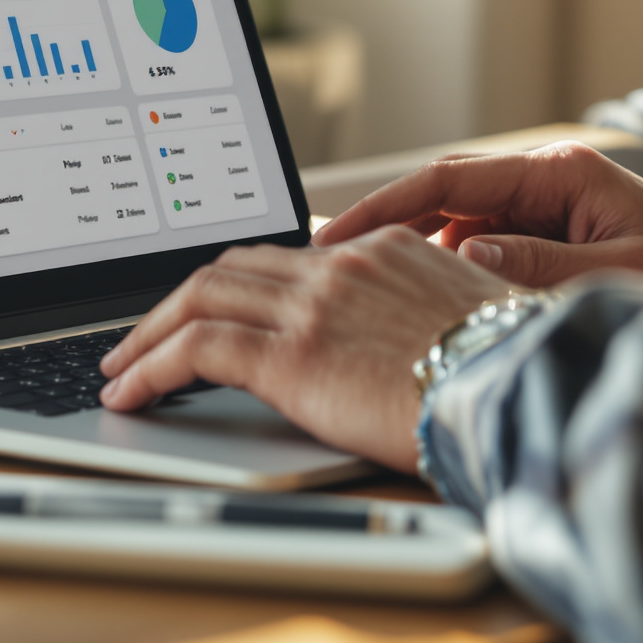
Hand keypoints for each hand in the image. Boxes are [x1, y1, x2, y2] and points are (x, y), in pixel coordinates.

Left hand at [96, 227, 508, 472]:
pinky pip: (195, 349)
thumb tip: (403, 341)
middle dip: (175, 301)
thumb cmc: (512, 372)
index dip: (237, 280)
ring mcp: (314, 304)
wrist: (521, 388)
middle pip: (230, 266)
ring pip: (198, 297)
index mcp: (385, 248)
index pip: (286, 253)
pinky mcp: (293, 354)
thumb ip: (423, 312)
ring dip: (148, 333)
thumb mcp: (470, 319)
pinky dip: (151, 367)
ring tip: (121, 367)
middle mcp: (342, 263)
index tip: (210, 305)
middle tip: (143, 334)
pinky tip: (133, 394)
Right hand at [315, 140, 642, 286]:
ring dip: (416, 256)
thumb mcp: (614, 277)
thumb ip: (537, 267)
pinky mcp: (553, 237)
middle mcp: (547, 181)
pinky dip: (452, 274)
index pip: (449, 179)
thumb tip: (464, 257)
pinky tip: (424, 306)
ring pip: (459, 227)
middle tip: (325, 264)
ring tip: (360, 292)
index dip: (385, 205)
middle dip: (384, 229)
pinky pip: (486, 250)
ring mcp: (548, 208)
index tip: (336, 233)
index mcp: (559, 173)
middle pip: (443, 198)